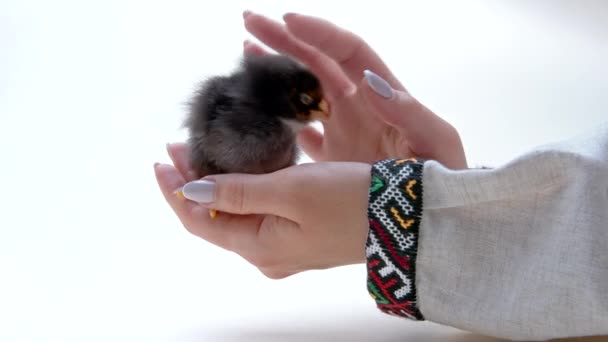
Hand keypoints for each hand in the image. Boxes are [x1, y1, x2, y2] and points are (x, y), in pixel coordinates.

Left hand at [155, 143, 370, 278]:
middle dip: (192, 183)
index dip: (175, 189)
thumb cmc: (352, 203)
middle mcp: (267, 253)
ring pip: (236, 214)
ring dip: (217, 184)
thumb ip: (238, 191)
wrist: (406, 221)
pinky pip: (258, 213)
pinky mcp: (302, 234)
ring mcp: (285, 246)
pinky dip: (242, 190)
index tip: (162, 158)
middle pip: (214, 218)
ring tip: (204, 153)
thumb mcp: (291, 190)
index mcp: (259, 246)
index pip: (198, 219)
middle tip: (180, 146)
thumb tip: (190, 191)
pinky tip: (241, 170)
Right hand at [242, 12, 466, 168]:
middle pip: (317, 61)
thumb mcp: (437, 143)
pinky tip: (257, 114)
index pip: (347, 51)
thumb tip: (370, 84)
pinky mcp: (331, 158)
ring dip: (276, 72)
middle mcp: (358, 106)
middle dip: (284, 39)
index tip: (287, 21)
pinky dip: (279, 121)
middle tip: (250, 22)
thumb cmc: (443, 181)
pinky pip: (300, 132)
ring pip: (303, 92)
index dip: (318, 33)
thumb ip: (410, 113)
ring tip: (247, 55)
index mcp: (381, 95)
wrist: (433, 219)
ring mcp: (342, 130)